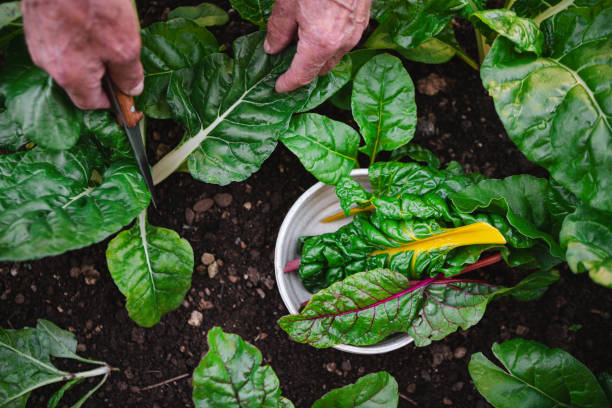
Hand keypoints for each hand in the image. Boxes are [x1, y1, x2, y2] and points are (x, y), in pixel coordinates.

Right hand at [22, 0, 142, 108]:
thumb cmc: (93, 5)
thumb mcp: (125, 46)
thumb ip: (129, 74)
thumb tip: (132, 89)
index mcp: (71, 75)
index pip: (89, 103)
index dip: (110, 101)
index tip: (124, 93)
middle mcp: (49, 62)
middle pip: (79, 81)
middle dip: (101, 75)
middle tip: (121, 59)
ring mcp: (39, 41)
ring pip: (69, 59)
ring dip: (90, 54)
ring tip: (108, 34)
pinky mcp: (37, 22)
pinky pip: (60, 39)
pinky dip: (78, 37)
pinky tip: (92, 21)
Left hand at [264, 0, 370, 92]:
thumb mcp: (288, 2)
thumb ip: (278, 28)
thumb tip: (271, 47)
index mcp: (320, 43)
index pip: (302, 75)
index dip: (288, 83)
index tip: (279, 86)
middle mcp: (341, 43)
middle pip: (320, 70)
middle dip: (303, 71)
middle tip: (285, 64)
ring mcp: (355, 32)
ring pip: (334, 57)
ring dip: (318, 57)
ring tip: (300, 46)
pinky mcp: (363, 20)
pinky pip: (344, 42)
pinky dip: (330, 44)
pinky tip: (318, 30)